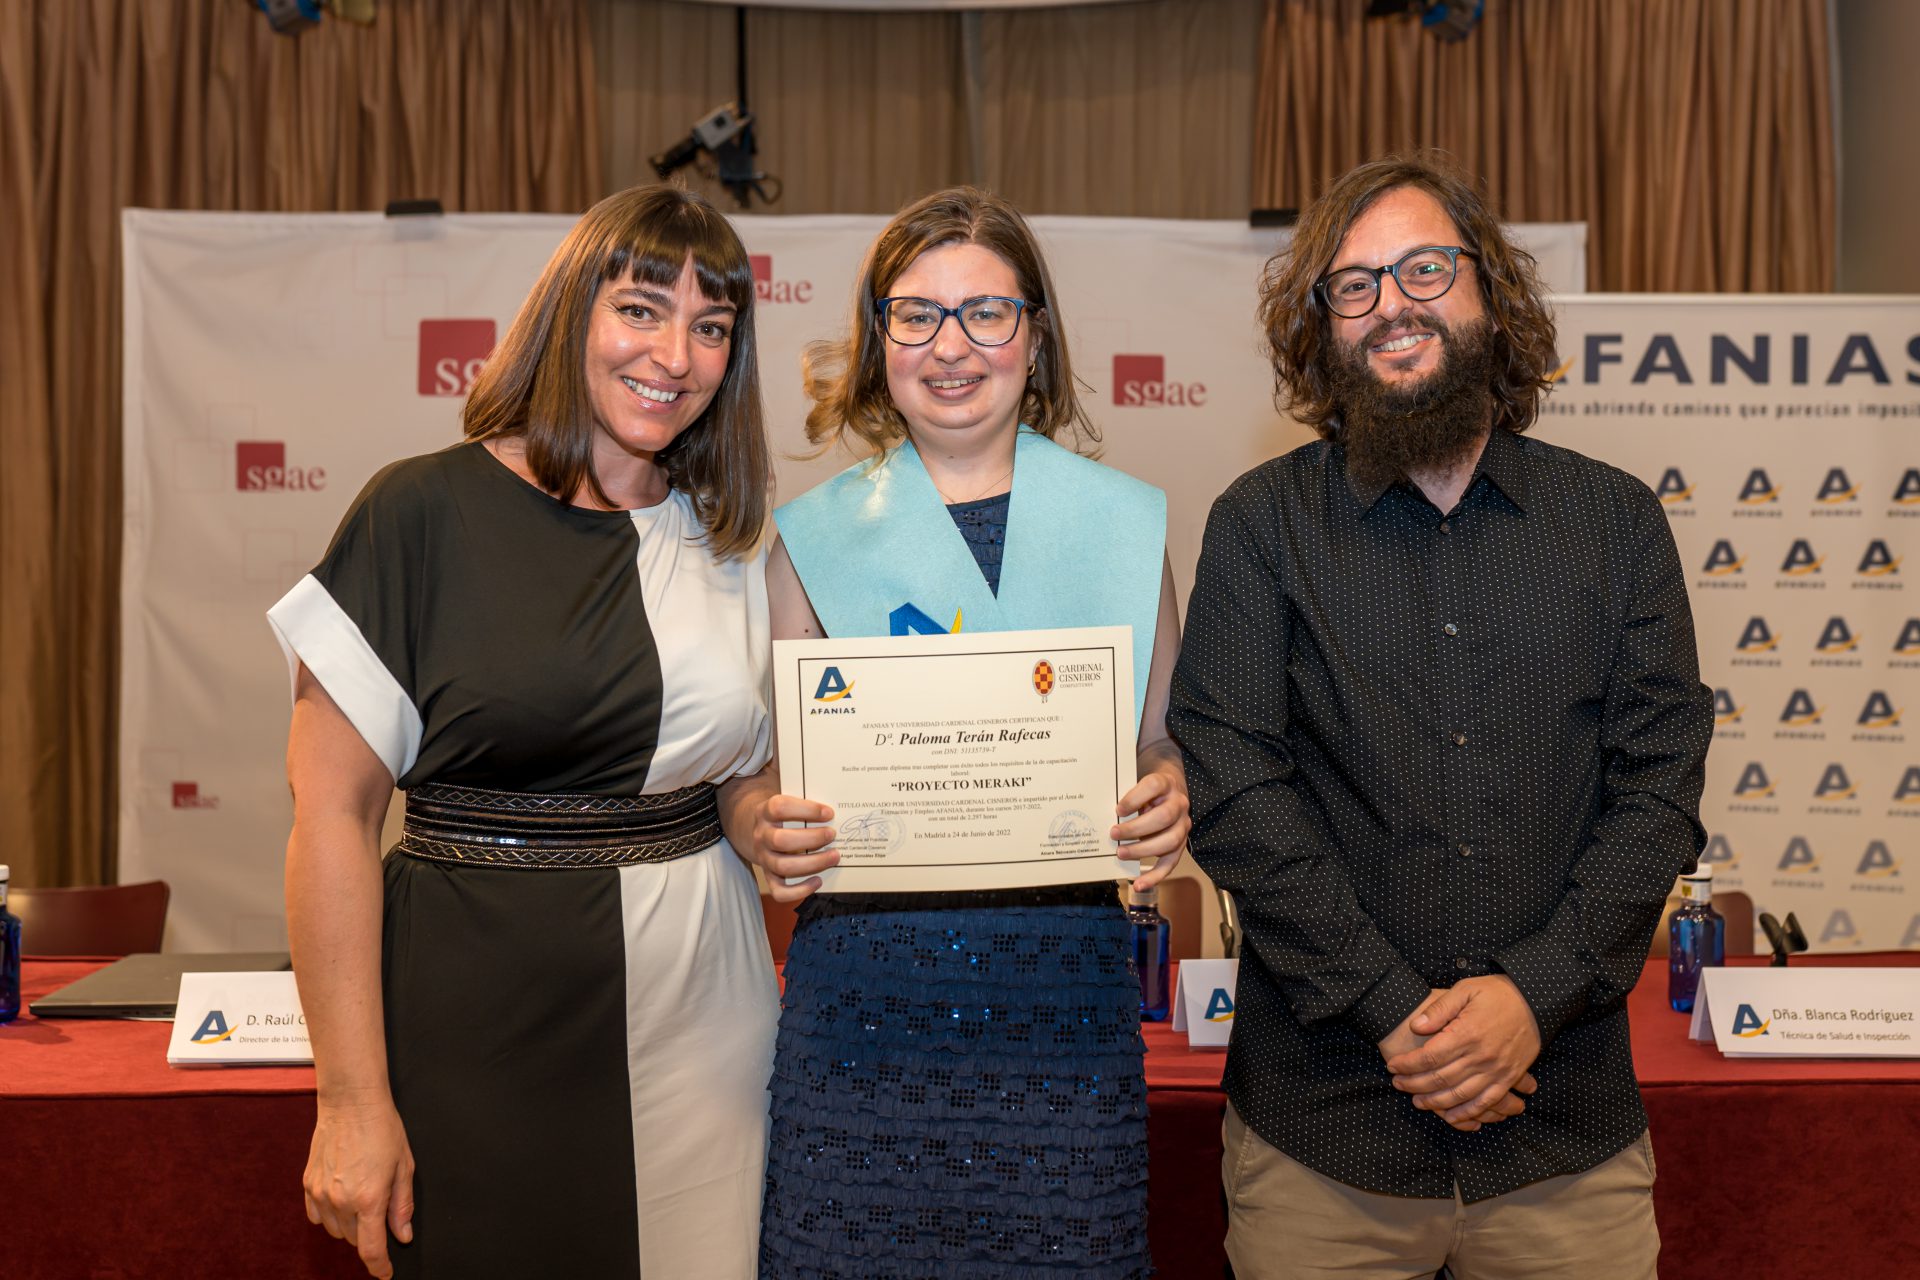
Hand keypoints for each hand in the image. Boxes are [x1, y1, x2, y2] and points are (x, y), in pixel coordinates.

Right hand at [303, 1095, 414, 1278]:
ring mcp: (320, 1193)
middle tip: (381, 1207)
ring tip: (362, 1195)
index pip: (370, 1249)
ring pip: (335, 1230)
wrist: (351, 1103)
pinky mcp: (308, 1184)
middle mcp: (341, 1201)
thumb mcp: (404, 1166)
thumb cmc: (383, 1129)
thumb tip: (402, 1236)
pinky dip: (330, 1215)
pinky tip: (342, 1196)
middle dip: (369, 1233)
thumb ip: (402, 1205)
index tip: (385, 1273)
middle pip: (354, 1239)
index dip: (379, 1266)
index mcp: (369, 1198)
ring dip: (350, 1224)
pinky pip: (317, 1216)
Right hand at [740, 794, 837, 902]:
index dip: (806, 810)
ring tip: (834, 856)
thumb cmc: (782, 817)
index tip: (829, 813)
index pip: (780, 807)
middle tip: (832, 835)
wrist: (756, 832)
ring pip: (783, 866)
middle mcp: (761, 836)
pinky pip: (780, 892)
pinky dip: (800, 890)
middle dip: (812, 839)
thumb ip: (806, 805)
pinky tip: (818, 880)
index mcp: (765, 812)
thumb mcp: (787, 804)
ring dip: (813, 863)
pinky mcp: (769, 877)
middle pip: (780, 840)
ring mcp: (763, 858)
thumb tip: (837, 814)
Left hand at [1118, 766, 1190, 889]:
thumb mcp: (1138, 784)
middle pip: (1163, 817)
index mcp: (1166, 783)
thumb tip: (1103, 814)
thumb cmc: (1148, 790)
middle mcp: (1179, 803)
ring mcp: (1183, 824)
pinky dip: (1155, 876)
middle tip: (1114, 833)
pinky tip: (1139, 884)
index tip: (1118, 809)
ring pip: (1170, 841)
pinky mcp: (1181, 844)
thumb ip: (1128, 797)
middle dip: (1136, 828)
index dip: (1135, 798)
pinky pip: (1171, 862)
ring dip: (1143, 850)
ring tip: (1121, 853)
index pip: (1154, 786)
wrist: (1171, 789)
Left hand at [1384, 975, 1542, 1126]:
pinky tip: (1452, 1117)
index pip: (1430, 1057)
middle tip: (1397, 1084)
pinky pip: (1487, 1102)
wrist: (1536, 1000)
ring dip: (1436, 1102)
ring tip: (1417, 1101)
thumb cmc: (1497, 992)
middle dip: (1415, 1084)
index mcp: (1467, 1034)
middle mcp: (1481, 1056)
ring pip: (1460, 1095)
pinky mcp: (1508, 1077)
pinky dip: (1468, 1113)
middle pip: (1441, 1079)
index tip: (1393, 1066)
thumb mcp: (1465, 989)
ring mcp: (1496, 1070)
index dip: (1408, 1064)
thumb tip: (1416, 1026)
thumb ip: (1439, 1009)